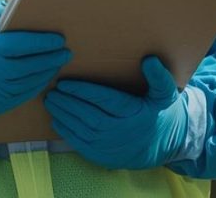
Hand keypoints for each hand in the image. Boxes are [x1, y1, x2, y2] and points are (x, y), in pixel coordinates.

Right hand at [0, 0, 71, 125]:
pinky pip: (24, 95)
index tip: (58, 38)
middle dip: (51, 57)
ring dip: (47, 71)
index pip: (19, 45)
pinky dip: (37, 85)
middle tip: (65, 50)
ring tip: (59, 60)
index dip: (41, 42)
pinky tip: (45, 76)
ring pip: (30, 82)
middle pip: (30, 65)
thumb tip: (11, 4)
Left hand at [45, 56, 189, 169]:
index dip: (82, 91)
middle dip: (67, 103)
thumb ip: (159, 77)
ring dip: (63, 115)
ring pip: (81, 129)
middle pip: (88, 115)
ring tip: (50, 100)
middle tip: (52, 90)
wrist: (161, 146)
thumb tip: (149, 60)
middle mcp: (120, 131)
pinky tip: (56, 118)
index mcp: (133, 114)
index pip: (104, 100)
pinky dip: (65, 131)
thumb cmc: (158, 114)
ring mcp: (109, 146)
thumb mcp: (165, 95)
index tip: (65, 83)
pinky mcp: (101, 156)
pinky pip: (79, 143)